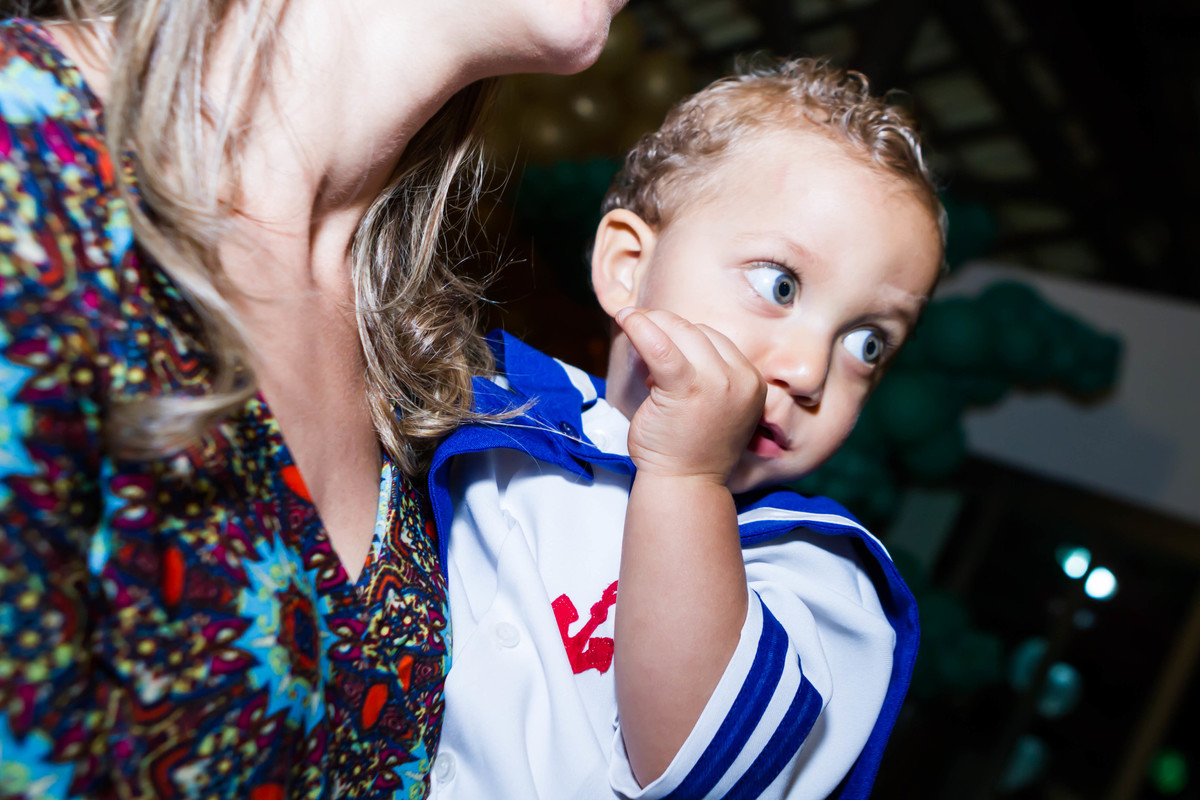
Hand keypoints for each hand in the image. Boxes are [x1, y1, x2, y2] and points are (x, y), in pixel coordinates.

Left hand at [615, 307, 765, 485]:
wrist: (684, 484)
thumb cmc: (690, 447)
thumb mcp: (713, 405)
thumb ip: (704, 373)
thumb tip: (666, 335)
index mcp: (751, 381)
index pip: (715, 339)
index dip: (683, 336)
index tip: (661, 341)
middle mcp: (740, 378)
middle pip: (698, 331)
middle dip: (666, 325)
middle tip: (640, 328)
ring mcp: (717, 382)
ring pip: (681, 332)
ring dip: (652, 325)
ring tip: (633, 328)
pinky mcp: (686, 388)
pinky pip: (660, 346)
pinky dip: (640, 328)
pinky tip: (625, 320)